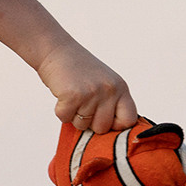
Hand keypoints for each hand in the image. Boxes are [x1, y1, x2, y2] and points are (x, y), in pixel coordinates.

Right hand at [0, 0, 140, 133]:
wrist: (56, 50)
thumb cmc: (78, 70)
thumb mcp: (104, 83)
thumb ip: (112, 104)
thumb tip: (113, 135)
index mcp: (121, 87)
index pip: (129, 120)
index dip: (116, 126)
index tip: (104, 120)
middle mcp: (109, 90)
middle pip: (102, 128)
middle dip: (89, 122)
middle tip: (82, 103)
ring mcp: (92, 93)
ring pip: (83, 126)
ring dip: (73, 115)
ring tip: (73, 96)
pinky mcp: (73, 96)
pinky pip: (66, 119)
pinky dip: (60, 111)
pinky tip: (62, 94)